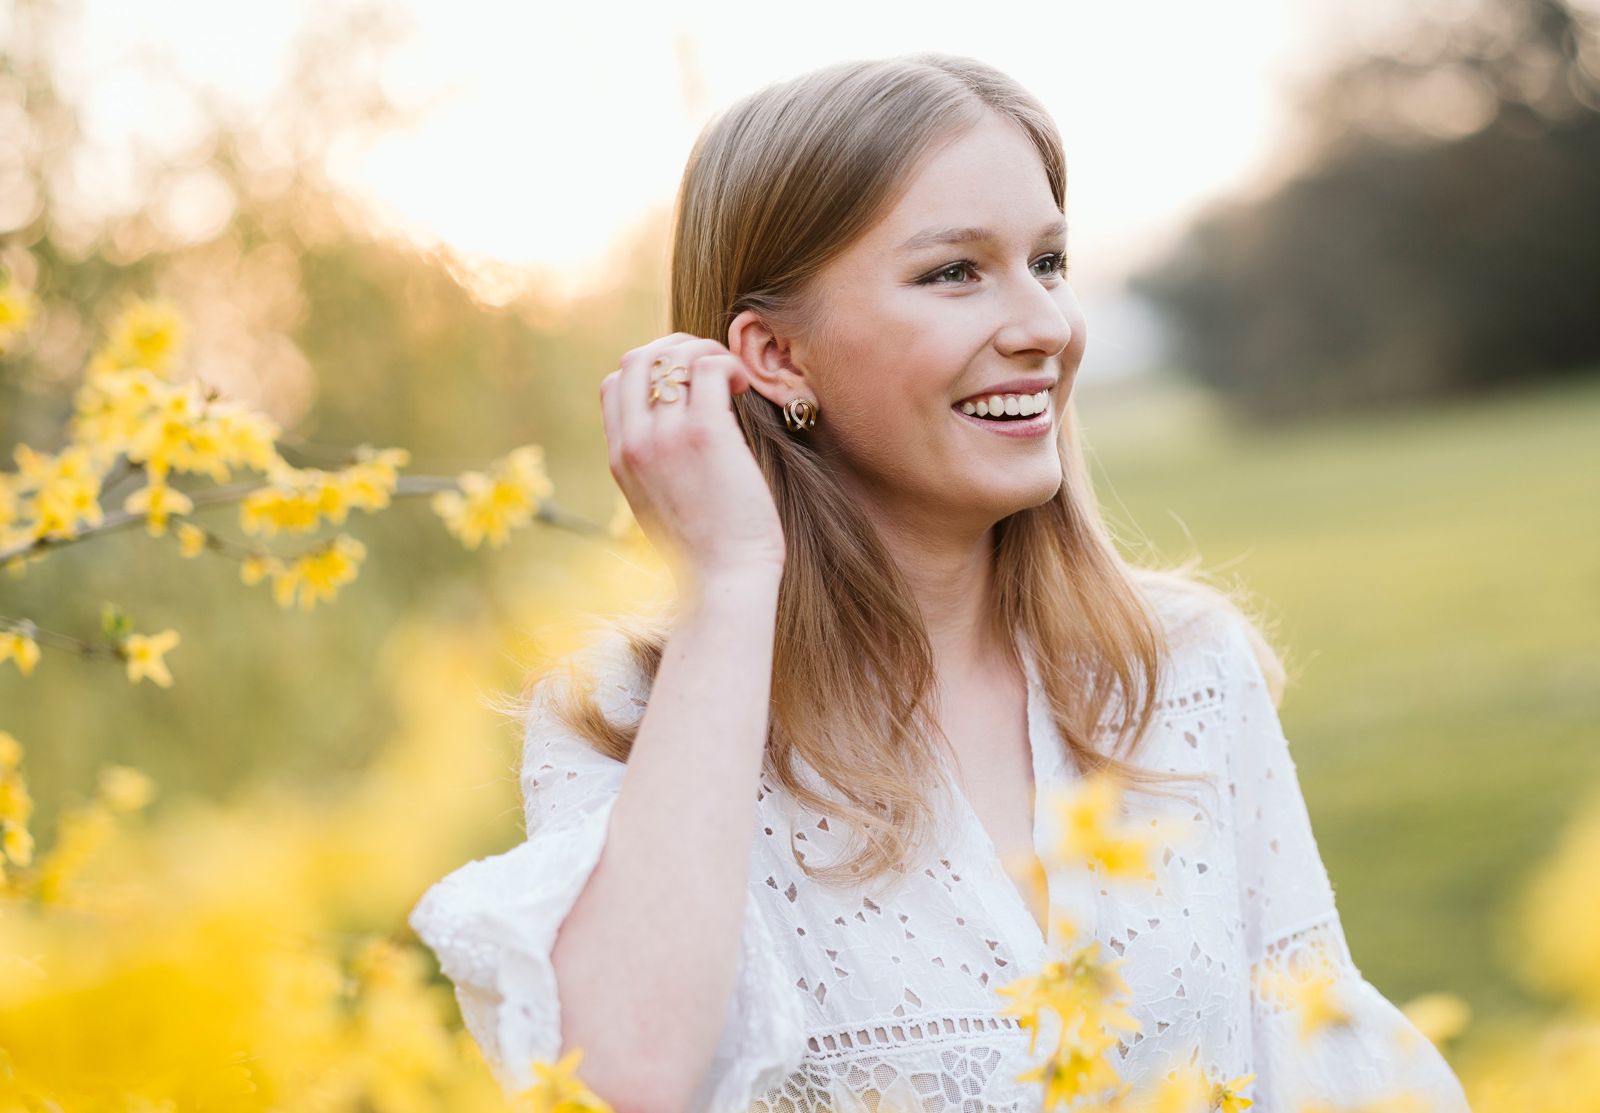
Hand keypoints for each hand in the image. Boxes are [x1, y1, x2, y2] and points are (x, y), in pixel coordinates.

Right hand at [600, 333, 786, 590]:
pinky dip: (728, 364)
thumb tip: (675, 435)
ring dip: (707, 352)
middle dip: (676, 348)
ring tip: (732, 377)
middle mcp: (635, 443)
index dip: (651, 369)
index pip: (614, 384)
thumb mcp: (658, 506)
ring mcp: (666, 436)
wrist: (724, 581)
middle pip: (637, 358)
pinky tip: (744, 386)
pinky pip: (708, 368)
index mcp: (620, 459)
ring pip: (674, 356)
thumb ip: (654, 467)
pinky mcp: (704, 434)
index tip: (686, 382)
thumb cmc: (705, 551)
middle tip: (712, 367)